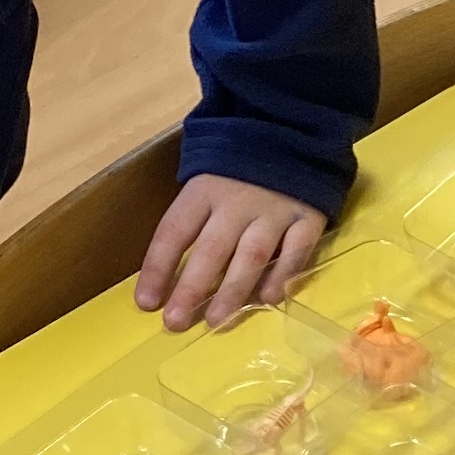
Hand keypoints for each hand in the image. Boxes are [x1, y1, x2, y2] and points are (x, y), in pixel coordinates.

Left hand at [135, 171, 329, 332]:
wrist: (293, 132)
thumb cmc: (237, 168)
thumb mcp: (205, 180)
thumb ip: (192, 220)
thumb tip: (169, 275)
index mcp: (204, 190)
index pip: (174, 231)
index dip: (158, 268)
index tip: (146, 303)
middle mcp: (237, 202)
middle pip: (211, 249)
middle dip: (191, 288)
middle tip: (175, 322)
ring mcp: (274, 210)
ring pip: (251, 256)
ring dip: (232, 291)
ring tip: (215, 321)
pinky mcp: (308, 217)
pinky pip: (296, 250)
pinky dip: (283, 275)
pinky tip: (268, 299)